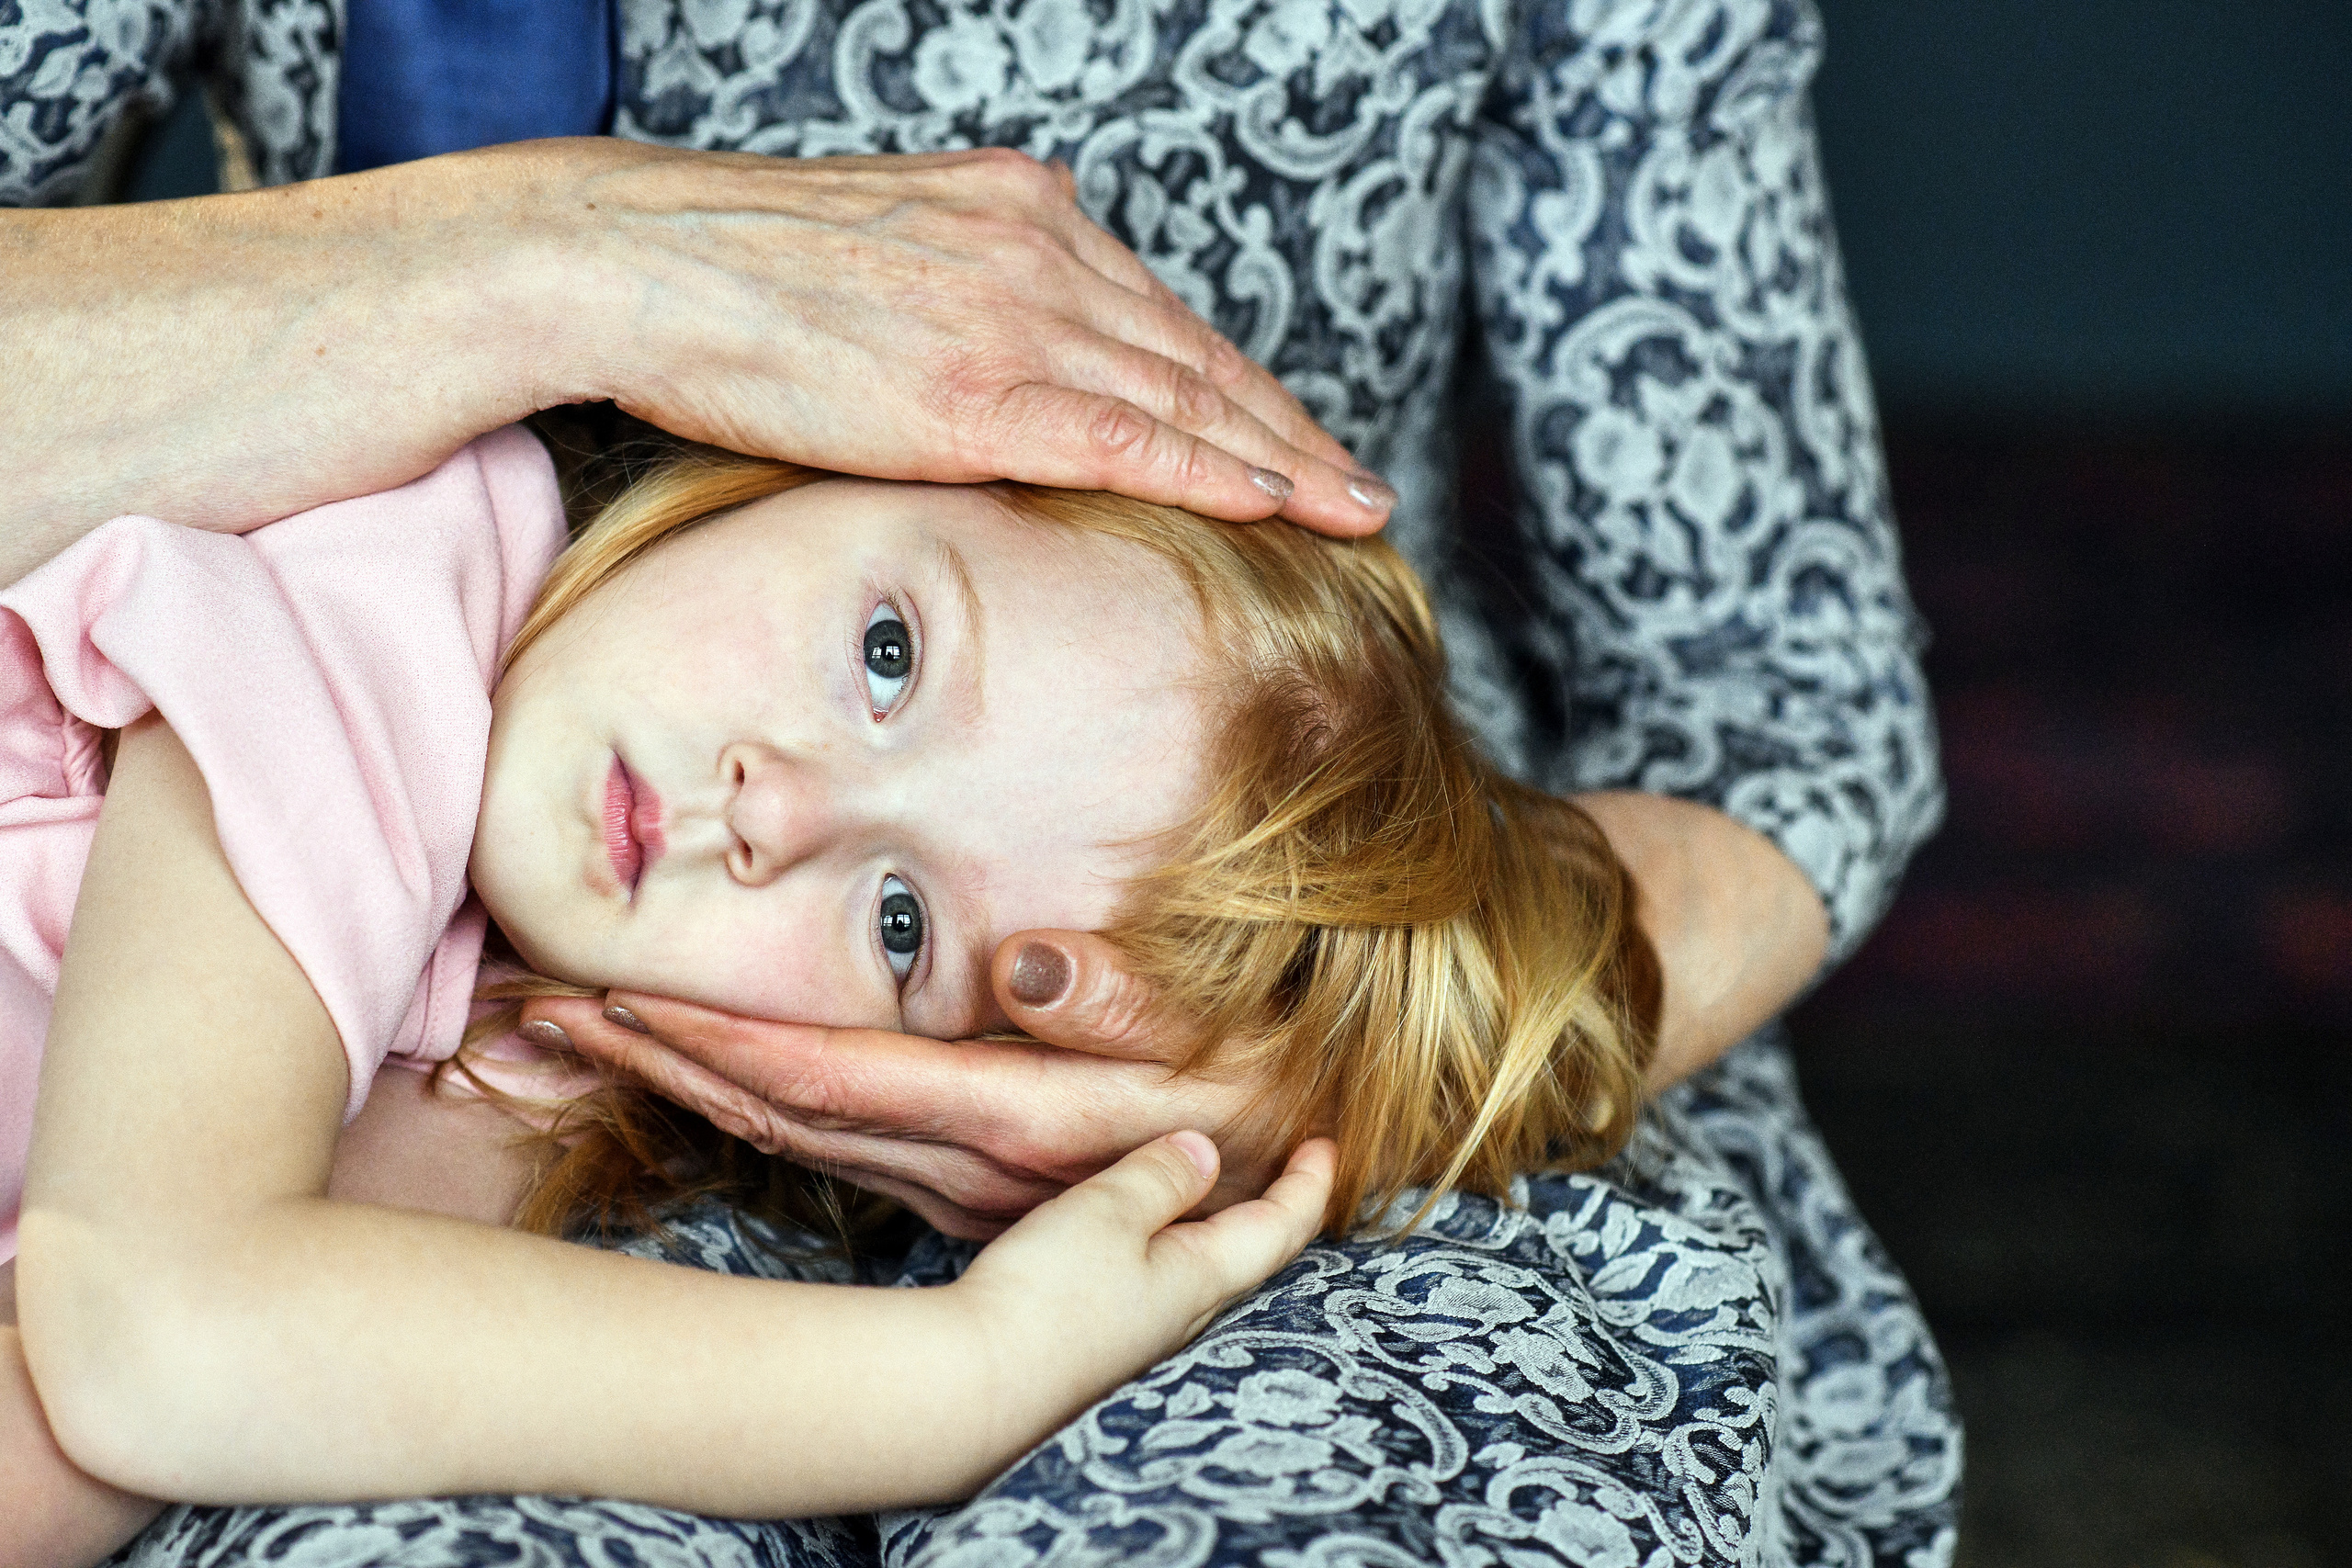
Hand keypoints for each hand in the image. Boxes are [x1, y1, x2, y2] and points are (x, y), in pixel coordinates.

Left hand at [521, 932, 1304, 1238]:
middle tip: (549, 1008)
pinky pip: (822, 1146)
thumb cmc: (1250, 1083)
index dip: (727, 1039)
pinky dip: (742, 1105)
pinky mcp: (954, 1182)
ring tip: (591, 1031)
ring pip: (786, 1136)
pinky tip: (697, 1076)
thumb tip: (1027, 962)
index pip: (835, 1074)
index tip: (628, 998)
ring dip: (684, 1085)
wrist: (1282, 1174)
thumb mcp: (1209, 1043)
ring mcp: (950, 1182)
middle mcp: (960, 1163)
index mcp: (1008, 1114)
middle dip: (663, 1059)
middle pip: (779, 1113)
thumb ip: (1120, 1004)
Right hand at [550, 140, 1390, 535]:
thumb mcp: (881, 260)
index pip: (1158, 315)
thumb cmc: (729, 273)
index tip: (1292, 436)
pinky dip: (1210, 473)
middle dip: (1289, 430)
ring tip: (1352, 511)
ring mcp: (1013, 311)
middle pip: (1196, 356)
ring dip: (1282, 461)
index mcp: (1018, 213)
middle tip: (1363, 488)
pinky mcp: (975, 384)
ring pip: (1184, 395)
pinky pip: (1124, 436)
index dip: (1238, 387)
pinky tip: (1274, 506)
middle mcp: (1037, 247)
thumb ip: (962, 300)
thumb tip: (992, 357)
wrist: (633, 258)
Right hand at [950, 1131, 1333, 1446]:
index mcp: (1201, 1278)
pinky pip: (1149, 1291)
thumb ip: (1160, 1177)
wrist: (971, 1392)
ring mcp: (1138, 1342)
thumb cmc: (1046, 1297)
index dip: (1310, 1183)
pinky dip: (1162, 1254)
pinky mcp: (1094, 1352)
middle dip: (1273, 1211)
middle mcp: (1181, 1318)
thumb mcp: (1108, 1211)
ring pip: (1198, 1277)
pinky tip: (1133, 1244)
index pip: (1281, 1227)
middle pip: (1249, 1258)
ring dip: (1215, 1233)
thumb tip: (1206, 1151)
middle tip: (1287, 1171)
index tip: (1329, 1145)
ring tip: (1213, 1197)